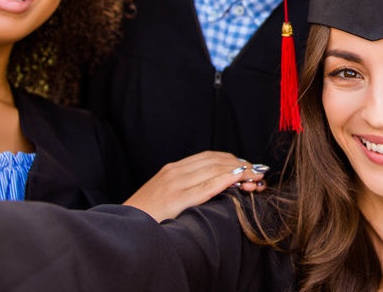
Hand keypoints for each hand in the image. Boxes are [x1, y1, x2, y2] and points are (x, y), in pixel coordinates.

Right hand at [123, 151, 267, 221]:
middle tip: (259, 173)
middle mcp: (175, 171)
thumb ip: (186, 187)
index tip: (249, 167)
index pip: (210, 157)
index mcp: (174, 169)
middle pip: (216, 161)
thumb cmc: (146, 216)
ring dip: (240, 172)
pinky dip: (225, 179)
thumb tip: (213, 186)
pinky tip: (239, 179)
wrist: (123, 225)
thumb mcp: (166, 195)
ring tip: (256, 179)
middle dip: (241, 165)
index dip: (233, 160)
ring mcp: (176, 183)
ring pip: (215, 170)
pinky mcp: (177, 198)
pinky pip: (206, 185)